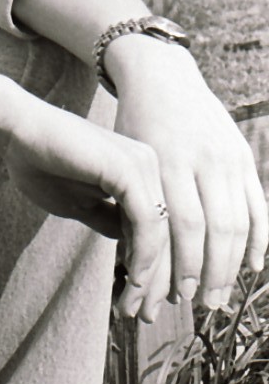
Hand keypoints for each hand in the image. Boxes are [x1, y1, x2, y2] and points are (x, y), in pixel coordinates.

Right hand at [0, 95, 175, 320]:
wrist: (16, 131)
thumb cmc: (41, 163)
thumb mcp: (81, 204)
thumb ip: (110, 222)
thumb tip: (135, 256)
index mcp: (143, 170)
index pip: (161, 228)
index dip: (155, 270)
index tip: (143, 303)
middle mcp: (152, 164)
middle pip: (169, 233)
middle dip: (158, 280)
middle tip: (143, 315)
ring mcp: (145, 164)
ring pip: (163, 232)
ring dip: (151, 275)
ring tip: (132, 306)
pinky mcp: (130, 169)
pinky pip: (148, 223)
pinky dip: (144, 256)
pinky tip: (134, 281)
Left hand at [106, 37, 267, 318]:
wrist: (161, 77)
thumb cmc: (133, 126)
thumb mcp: (127, 159)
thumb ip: (135, 204)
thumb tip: (136, 266)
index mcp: (166, 160)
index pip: (180, 225)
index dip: (180, 264)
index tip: (173, 296)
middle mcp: (202, 159)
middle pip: (213, 229)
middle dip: (208, 273)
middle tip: (202, 306)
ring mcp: (228, 157)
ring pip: (238, 222)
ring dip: (232, 266)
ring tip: (221, 295)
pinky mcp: (244, 157)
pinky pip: (258, 205)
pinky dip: (259, 239)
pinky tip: (252, 266)